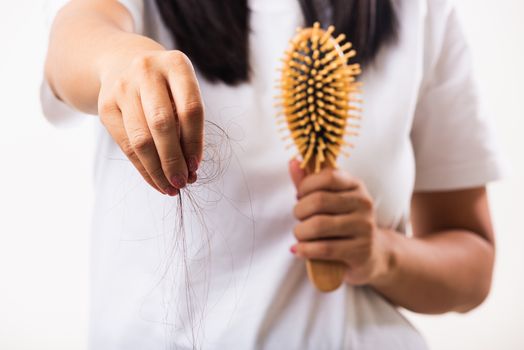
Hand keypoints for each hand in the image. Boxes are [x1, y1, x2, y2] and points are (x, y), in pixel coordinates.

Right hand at [97, 49, 203, 195]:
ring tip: (170, 187)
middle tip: (182, 182)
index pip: (190, 109)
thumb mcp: (182, 91)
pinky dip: (143, 168)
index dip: (194, 142)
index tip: (196, 166)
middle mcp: (147, 70)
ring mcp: (122, 87)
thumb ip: (188, 124)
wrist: (122, 62)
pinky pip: (125, 145)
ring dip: (157, 169)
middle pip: (162, 124)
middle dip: (174, 159)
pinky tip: (155, 181)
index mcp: (176, 64)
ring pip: (141, 138)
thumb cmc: (166, 85)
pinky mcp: (105, 105)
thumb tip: (190, 169)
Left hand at [288, 159, 393, 285]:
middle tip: (299, 218)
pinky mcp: (361, 251)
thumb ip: (309, 182)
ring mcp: (364, 227)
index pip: (327, 176)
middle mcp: (363, 203)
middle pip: (319, 201)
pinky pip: (324, 248)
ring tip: (300, 234)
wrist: (373, 254)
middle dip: (299, 211)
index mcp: (356, 185)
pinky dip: (305, 249)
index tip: (299, 197)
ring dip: (300, 231)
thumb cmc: (343, 222)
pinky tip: (298, 249)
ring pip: (319, 225)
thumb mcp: (329, 199)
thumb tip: (293, 161)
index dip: (306, 186)